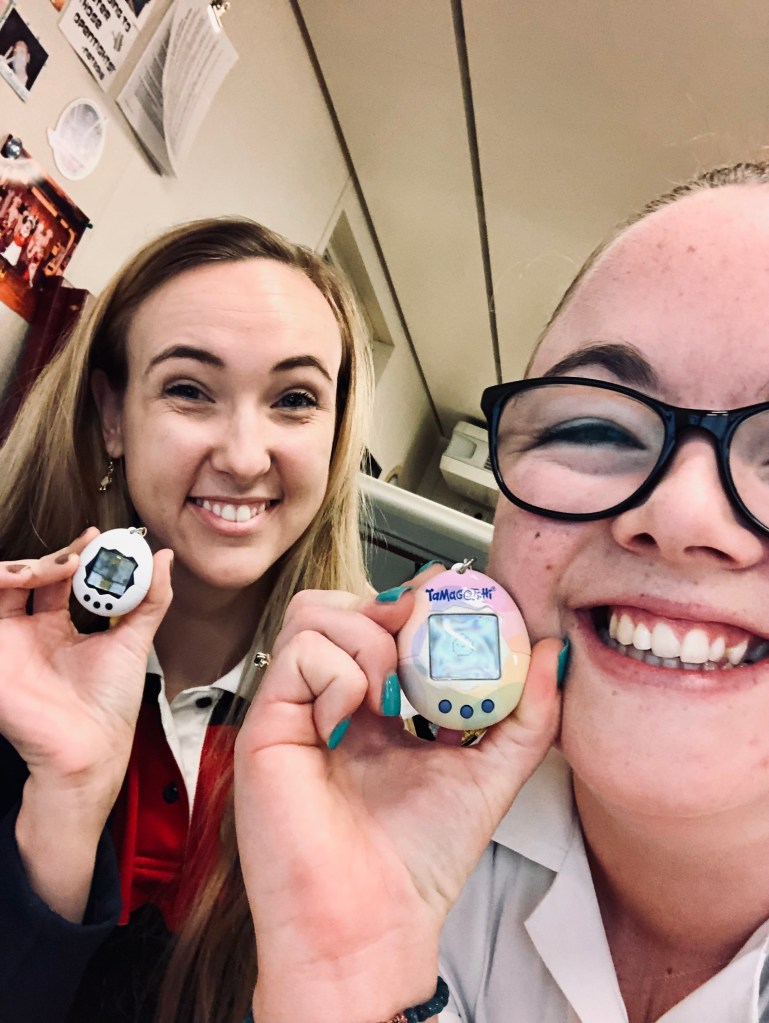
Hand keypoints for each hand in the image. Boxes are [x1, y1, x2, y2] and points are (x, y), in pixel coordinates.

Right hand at [1, 529, 171, 918]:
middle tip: (82, 554)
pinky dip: (3, 581)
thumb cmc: (109, 707)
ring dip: (30, 565)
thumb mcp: (135, 640)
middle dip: (55, 556)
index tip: (98, 537)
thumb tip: (163, 557)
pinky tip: (33, 578)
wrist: (93, 749)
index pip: (59, 576)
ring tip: (63, 566)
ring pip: (2, 583)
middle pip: (28, 575)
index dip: (75, 552)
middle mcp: (29, 631)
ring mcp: (8, 642)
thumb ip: (151, 598)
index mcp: (58, 627)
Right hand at [234, 578, 560, 1022]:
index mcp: (374, 701)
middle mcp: (330, 696)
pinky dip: (340, 675)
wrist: (371, 923)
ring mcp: (296, 706)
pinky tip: (355, 721)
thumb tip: (549, 651)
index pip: (381, 615)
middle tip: (427, 644)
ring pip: (316, 613)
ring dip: (369, 641)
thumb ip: (527, 714)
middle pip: (344, 601)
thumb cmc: (417, 859)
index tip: (456, 607)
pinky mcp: (268, 723)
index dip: (417, 599)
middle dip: (393, 610)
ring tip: (394, 696)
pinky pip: (299, 654)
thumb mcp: (490, 772)